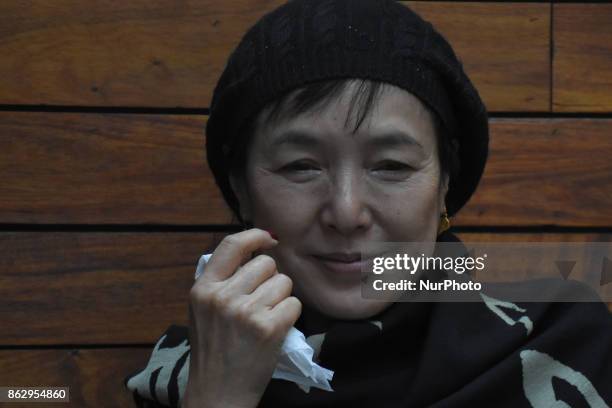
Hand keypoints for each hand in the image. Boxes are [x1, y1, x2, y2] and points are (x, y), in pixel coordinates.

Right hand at [183, 228, 301, 407]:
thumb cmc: (214, 350)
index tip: (268, 239)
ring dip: (282, 297)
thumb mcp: (203, 310)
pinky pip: (294, 303)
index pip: (231, 245)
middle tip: (262, 301)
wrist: (218, 392)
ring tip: (266, 317)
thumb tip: (254, 250)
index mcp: (203, 288)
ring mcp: (245, 312)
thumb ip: (222, 281)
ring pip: (284, 282)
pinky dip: (290, 315)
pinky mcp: (268, 328)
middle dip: (271, 279)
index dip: (254, 236)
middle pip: (266, 264)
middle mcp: (222, 296)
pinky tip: (276, 329)